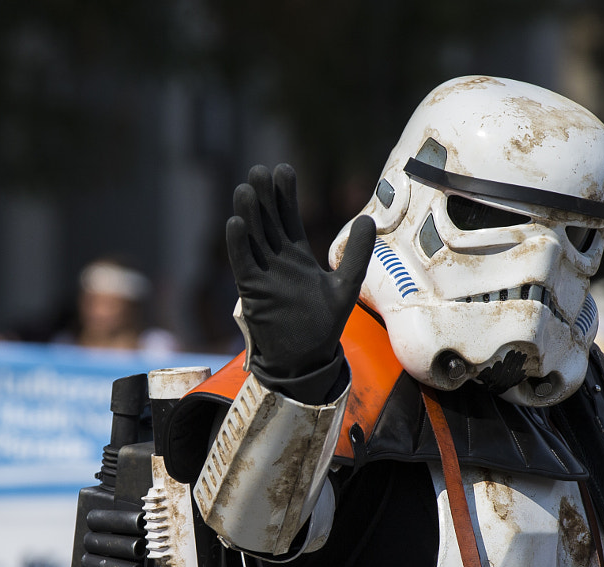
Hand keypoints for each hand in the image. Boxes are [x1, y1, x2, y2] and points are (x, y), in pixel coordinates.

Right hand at [224, 164, 374, 389]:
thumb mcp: (346, 285)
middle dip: (263, 197)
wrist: (306, 359)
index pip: (287, 217)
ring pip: (252, 238)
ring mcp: (263, 274)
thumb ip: (356, 253)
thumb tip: (368, 219)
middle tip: (260, 170)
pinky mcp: (252, 291)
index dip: (284, 194)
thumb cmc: (323, 325)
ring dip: (248, 214)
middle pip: (267, 221)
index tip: (284, 170)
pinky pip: (242, 263)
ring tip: (246, 188)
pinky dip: (238, 244)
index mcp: (296, 255)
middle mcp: (276, 260)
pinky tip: (235, 223)